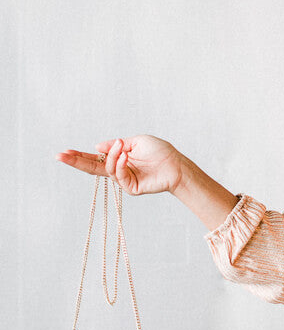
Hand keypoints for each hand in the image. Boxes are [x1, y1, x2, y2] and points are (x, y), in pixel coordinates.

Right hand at [56, 136, 183, 196]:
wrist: (176, 165)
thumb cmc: (160, 152)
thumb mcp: (136, 141)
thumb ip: (116, 145)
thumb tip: (97, 147)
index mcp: (118, 159)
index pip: (95, 159)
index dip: (80, 156)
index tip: (64, 152)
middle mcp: (119, 170)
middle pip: (92, 168)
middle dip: (76, 161)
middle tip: (60, 156)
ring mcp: (124, 180)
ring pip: (107, 169)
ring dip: (112, 156)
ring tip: (120, 146)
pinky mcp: (131, 188)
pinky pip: (119, 175)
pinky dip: (120, 163)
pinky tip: (125, 155)